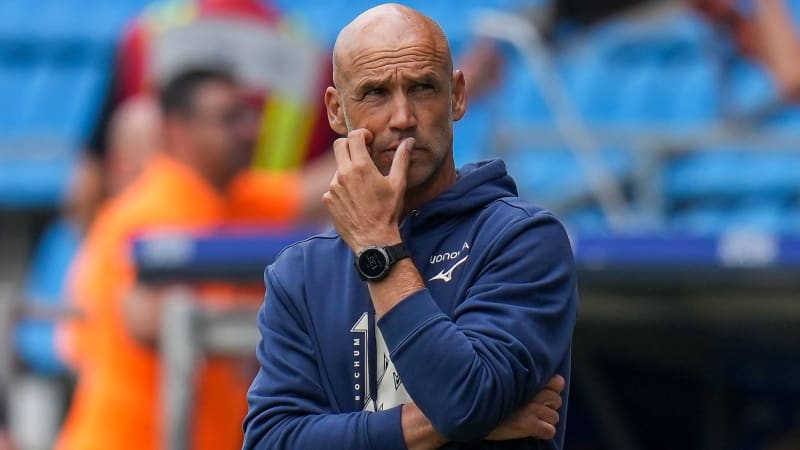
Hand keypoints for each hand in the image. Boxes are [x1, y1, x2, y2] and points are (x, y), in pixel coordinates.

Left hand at [322, 129, 413, 252]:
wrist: (373, 239)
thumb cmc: (388, 212)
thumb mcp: (398, 184)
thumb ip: (402, 159)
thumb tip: (409, 141)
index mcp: (361, 167)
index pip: (353, 136)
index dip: (361, 134)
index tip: (368, 141)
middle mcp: (343, 174)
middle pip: (339, 146)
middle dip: (350, 145)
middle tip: (362, 154)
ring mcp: (333, 187)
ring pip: (338, 168)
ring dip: (348, 170)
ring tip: (362, 186)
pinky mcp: (328, 199)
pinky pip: (333, 186)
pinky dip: (342, 188)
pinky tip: (355, 200)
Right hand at [486, 375, 564, 440]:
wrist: (475, 412)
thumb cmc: (489, 396)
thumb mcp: (506, 383)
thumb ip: (524, 380)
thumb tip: (547, 381)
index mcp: (527, 381)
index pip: (557, 381)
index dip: (553, 389)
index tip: (543, 393)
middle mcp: (532, 394)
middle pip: (557, 400)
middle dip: (550, 406)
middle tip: (537, 410)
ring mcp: (531, 409)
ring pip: (554, 417)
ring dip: (546, 421)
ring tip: (534, 421)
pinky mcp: (528, 425)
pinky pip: (550, 431)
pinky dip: (544, 433)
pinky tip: (533, 432)